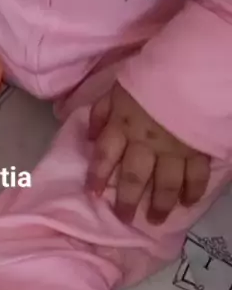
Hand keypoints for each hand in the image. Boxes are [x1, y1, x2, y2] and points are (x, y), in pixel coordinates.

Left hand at [86, 82, 210, 224]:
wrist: (189, 69)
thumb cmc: (150, 76)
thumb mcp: (117, 88)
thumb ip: (102, 111)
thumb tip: (90, 135)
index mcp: (123, 125)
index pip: (105, 156)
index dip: (97, 176)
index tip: (93, 193)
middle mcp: (145, 142)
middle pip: (134, 177)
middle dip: (128, 201)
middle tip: (124, 218)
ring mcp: (174, 149)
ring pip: (165, 183)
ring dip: (160, 204)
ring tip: (155, 220)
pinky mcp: (198, 149)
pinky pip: (196, 175)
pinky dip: (193, 191)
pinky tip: (188, 202)